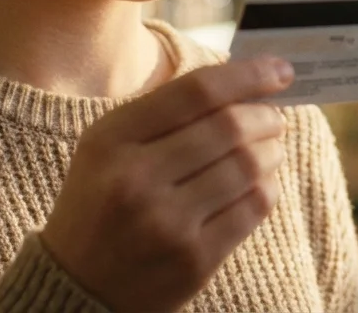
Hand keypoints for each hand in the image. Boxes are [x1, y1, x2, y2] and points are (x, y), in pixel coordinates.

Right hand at [40, 57, 294, 311]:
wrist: (76, 288)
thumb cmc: (101, 204)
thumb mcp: (107, 146)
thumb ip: (163, 112)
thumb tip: (242, 82)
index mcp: (112, 140)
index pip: (197, 92)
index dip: (248, 76)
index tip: (281, 70)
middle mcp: (136, 179)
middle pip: (229, 127)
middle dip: (266, 116)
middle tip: (274, 116)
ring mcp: (166, 223)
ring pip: (248, 167)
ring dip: (271, 151)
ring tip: (270, 148)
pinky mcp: (193, 261)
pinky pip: (253, 209)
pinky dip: (267, 187)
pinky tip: (261, 183)